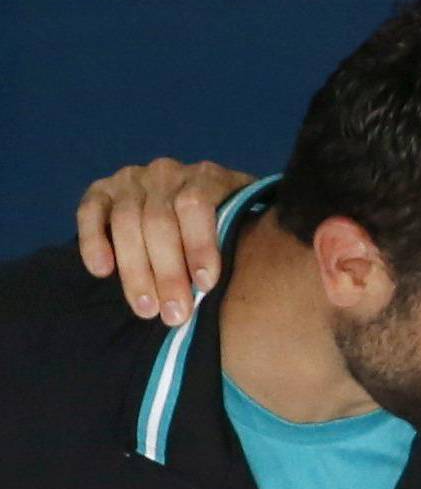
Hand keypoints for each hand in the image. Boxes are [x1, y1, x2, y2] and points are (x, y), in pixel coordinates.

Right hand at [74, 158, 252, 324]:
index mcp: (208, 177)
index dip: (199, 244)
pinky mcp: (101, 190)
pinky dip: (93, 242)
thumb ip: (249, 239)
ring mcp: (132, 180)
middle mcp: (167, 173)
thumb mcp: (248, 225)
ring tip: (147, 309)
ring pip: (126, 222)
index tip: (206, 284)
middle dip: (168, 273)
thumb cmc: (231, 227)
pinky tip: (102, 272)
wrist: (196, 208)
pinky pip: (90, 212)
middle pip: (159, 221)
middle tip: (176, 314)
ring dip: (135, 270)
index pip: (197, 205)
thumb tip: (260, 274)